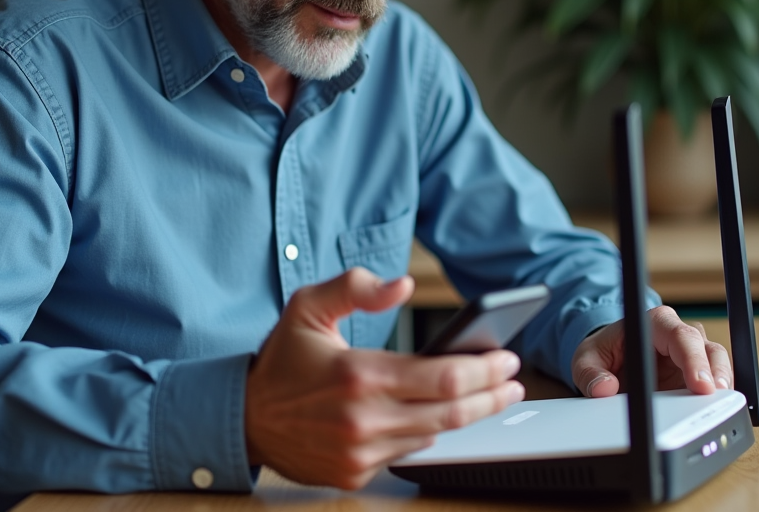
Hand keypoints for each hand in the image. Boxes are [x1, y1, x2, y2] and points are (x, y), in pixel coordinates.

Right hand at [244, 268, 524, 488]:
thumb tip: (402, 285)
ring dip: (464, 415)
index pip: (442, 377)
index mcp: (358, 375)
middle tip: (513, 382)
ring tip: (486, 396)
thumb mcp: (307, 306)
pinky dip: (426, 432)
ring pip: (434, 434)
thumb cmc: (282, 359)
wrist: (245, 417)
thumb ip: (355, 287)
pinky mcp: (355, 474)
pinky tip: (435, 415)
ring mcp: (360, 452)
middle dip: (492, 396)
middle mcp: (363, 419)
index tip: (507, 359)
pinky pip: (407, 451)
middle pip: (452, 413)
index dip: (484, 369)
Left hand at [570, 306, 731, 397]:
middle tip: (714, 399)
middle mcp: (678, 334)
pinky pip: (713, 383)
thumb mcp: (586, 360)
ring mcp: (691, 355)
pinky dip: (717, 397)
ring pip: (718, 364)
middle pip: (708, 349)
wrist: (609, 359)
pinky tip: (715, 412)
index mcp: (655, 322)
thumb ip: (590, 374)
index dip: (694, 360)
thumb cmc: (602, 351)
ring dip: (722, 385)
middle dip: (715, 374)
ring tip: (721, 408)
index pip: (681, 336)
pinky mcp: (694, 375)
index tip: (699, 385)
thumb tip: (604, 389)